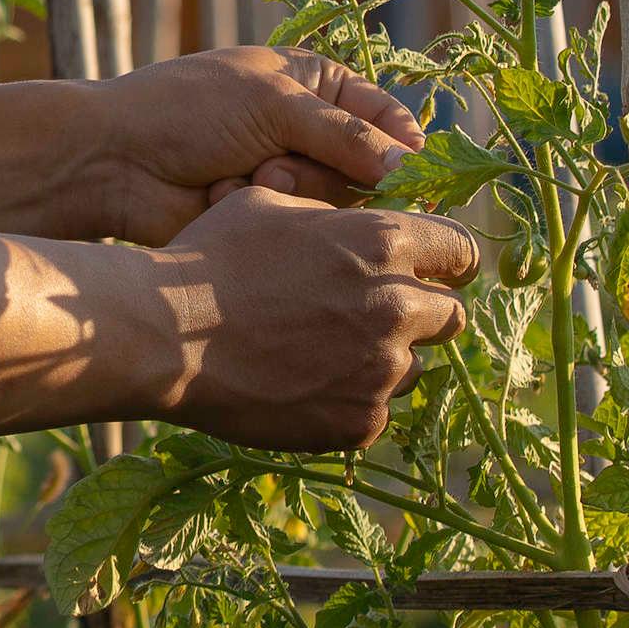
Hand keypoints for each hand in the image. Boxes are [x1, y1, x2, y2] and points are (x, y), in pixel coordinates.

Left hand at [83, 47, 423, 244]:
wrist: (114, 160)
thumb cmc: (187, 111)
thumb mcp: (272, 104)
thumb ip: (346, 136)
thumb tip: (409, 169)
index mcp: (315, 82)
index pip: (387, 116)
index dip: (402, 145)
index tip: (409, 171)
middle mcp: (308, 128)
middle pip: (370, 169)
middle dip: (328, 169)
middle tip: (279, 161)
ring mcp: (288, 175)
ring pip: (336, 202)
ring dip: (292, 188)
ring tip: (246, 175)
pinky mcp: (268, 218)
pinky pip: (299, 227)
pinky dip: (266, 211)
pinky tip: (223, 197)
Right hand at [149, 187, 477, 450]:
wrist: (167, 337)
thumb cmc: (211, 260)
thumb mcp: (271, 205)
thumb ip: (334, 216)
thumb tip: (357, 224)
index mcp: (384, 243)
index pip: (461, 252)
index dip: (444, 261)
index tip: (426, 271)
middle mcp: (397, 306)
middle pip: (451, 315)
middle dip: (419, 312)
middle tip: (368, 315)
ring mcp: (382, 371)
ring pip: (412, 367)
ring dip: (381, 359)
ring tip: (318, 352)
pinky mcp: (360, 422)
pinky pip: (374, 410)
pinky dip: (348, 400)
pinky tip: (299, 383)